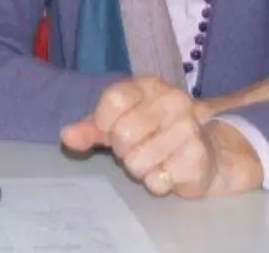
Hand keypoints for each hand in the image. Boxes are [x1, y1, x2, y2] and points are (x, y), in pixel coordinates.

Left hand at [60, 77, 225, 197]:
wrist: (202, 153)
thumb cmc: (152, 134)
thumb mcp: (117, 123)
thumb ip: (90, 128)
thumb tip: (66, 136)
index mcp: (150, 85)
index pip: (113, 100)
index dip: (103, 122)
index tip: (110, 130)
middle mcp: (173, 100)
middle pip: (122, 134)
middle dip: (122, 150)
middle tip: (136, 147)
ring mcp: (189, 129)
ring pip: (136, 161)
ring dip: (139, 168)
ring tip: (153, 160)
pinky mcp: (197, 158)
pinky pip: (156, 181)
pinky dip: (156, 182)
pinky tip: (167, 171)